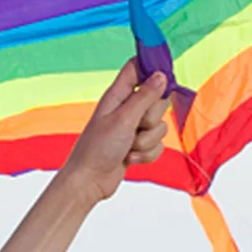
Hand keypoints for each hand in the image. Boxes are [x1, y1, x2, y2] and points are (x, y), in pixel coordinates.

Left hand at [60, 60, 171, 204]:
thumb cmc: (98, 150)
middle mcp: (126, 109)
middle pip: (159, 99)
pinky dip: (146, 155)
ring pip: (160, 125)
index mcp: (118, 96)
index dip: (152, 68)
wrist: (88, 183)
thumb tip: (161, 75)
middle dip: (152, 117)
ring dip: (147, 141)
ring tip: (128, 147)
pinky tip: (129, 159)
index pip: (137, 68)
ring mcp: (133, 129)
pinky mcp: (137, 146)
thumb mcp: (123, 119)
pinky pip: (157, 145)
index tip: (163, 77)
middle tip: (134, 127)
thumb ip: (145, 97)